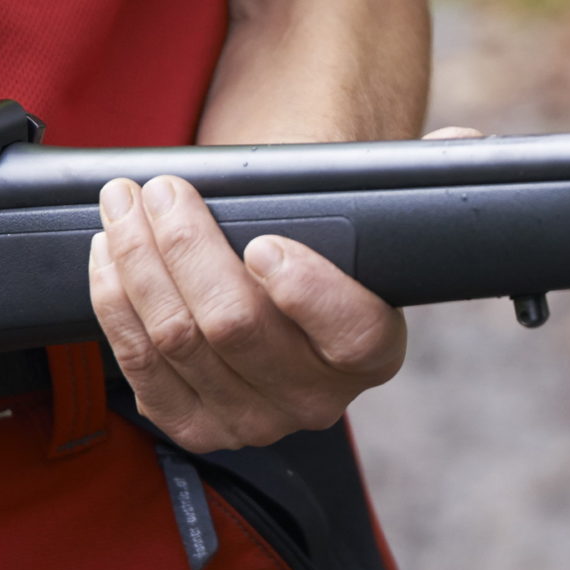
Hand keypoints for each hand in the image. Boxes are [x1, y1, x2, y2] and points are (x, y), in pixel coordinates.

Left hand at [89, 174, 407, 453]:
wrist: (268, 290)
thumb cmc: (317, 243)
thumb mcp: (369, 213)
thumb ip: (416, 180)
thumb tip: (460, 147)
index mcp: (372, 351)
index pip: (351, 334)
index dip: (306, 290)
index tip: (265, 240)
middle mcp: (315, 399)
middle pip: (237, 327)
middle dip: (187, 247)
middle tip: (163, 188)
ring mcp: (248, 419)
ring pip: (177, 339)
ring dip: (139, 262)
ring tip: (126, 204)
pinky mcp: (189, 422)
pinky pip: (139, 364)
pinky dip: (114, 302)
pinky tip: (109, 254)